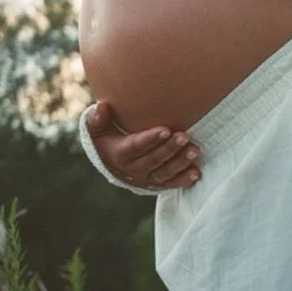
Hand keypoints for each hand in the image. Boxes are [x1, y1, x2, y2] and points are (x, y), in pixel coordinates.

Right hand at [84, 101, 201, 190]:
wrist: (109, 160)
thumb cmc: (105, 136)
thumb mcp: (96, 128)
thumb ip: (96, 118)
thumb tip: (102, 106)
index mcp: (119, 154)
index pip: (135, 147)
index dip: (150, 139)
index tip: (166, 129)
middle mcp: (132, 169)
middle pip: (153, 160)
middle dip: (169, 149)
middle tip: (184, 136)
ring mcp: (145, 178)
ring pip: (164, 173)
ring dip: (180, 163)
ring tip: (194, 150)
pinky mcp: (154, 183)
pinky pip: (169, 184)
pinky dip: (183, 179)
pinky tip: (196, 172)